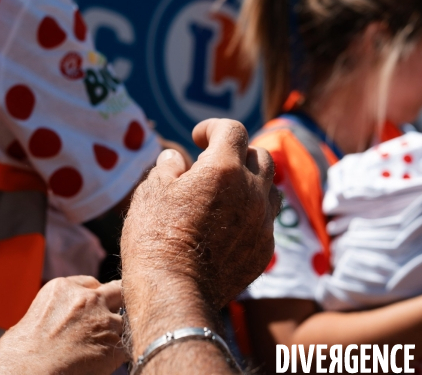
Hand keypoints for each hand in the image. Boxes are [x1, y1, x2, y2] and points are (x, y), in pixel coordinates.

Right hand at [0, 276, 125, 374]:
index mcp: (64, 288)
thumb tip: (69, 314)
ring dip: (116, 333)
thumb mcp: (35, 315)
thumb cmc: (19, 353)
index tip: (93, 308)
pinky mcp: (113, 345)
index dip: (94, 297)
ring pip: (123, 321)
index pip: (92, 284)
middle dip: (118, 302)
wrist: (24, 373)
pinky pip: (126, 345)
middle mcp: (88, 299)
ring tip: (99, 349)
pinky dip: (119, 354)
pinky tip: (104, 361)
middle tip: (113, 317)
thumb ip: (60, 306)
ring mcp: (103, 321)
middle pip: (118, 290)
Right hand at [123, 118, 279, 309]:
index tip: (198, 137)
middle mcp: (251, 191)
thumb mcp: (151, 192)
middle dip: (237, 153)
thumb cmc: (155, 238)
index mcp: (223, 168)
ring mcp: (262, 221)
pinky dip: (252, 213)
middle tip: (213, 164)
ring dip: (252, 182)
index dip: (213, 127)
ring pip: (270, 187)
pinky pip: (266, 220)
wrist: (174, 293)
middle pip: (259, 155)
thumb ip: (168, 167)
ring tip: (228, 192)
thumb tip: (177, 158)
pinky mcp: (265, 248)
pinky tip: (230, 225)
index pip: (232, 130)